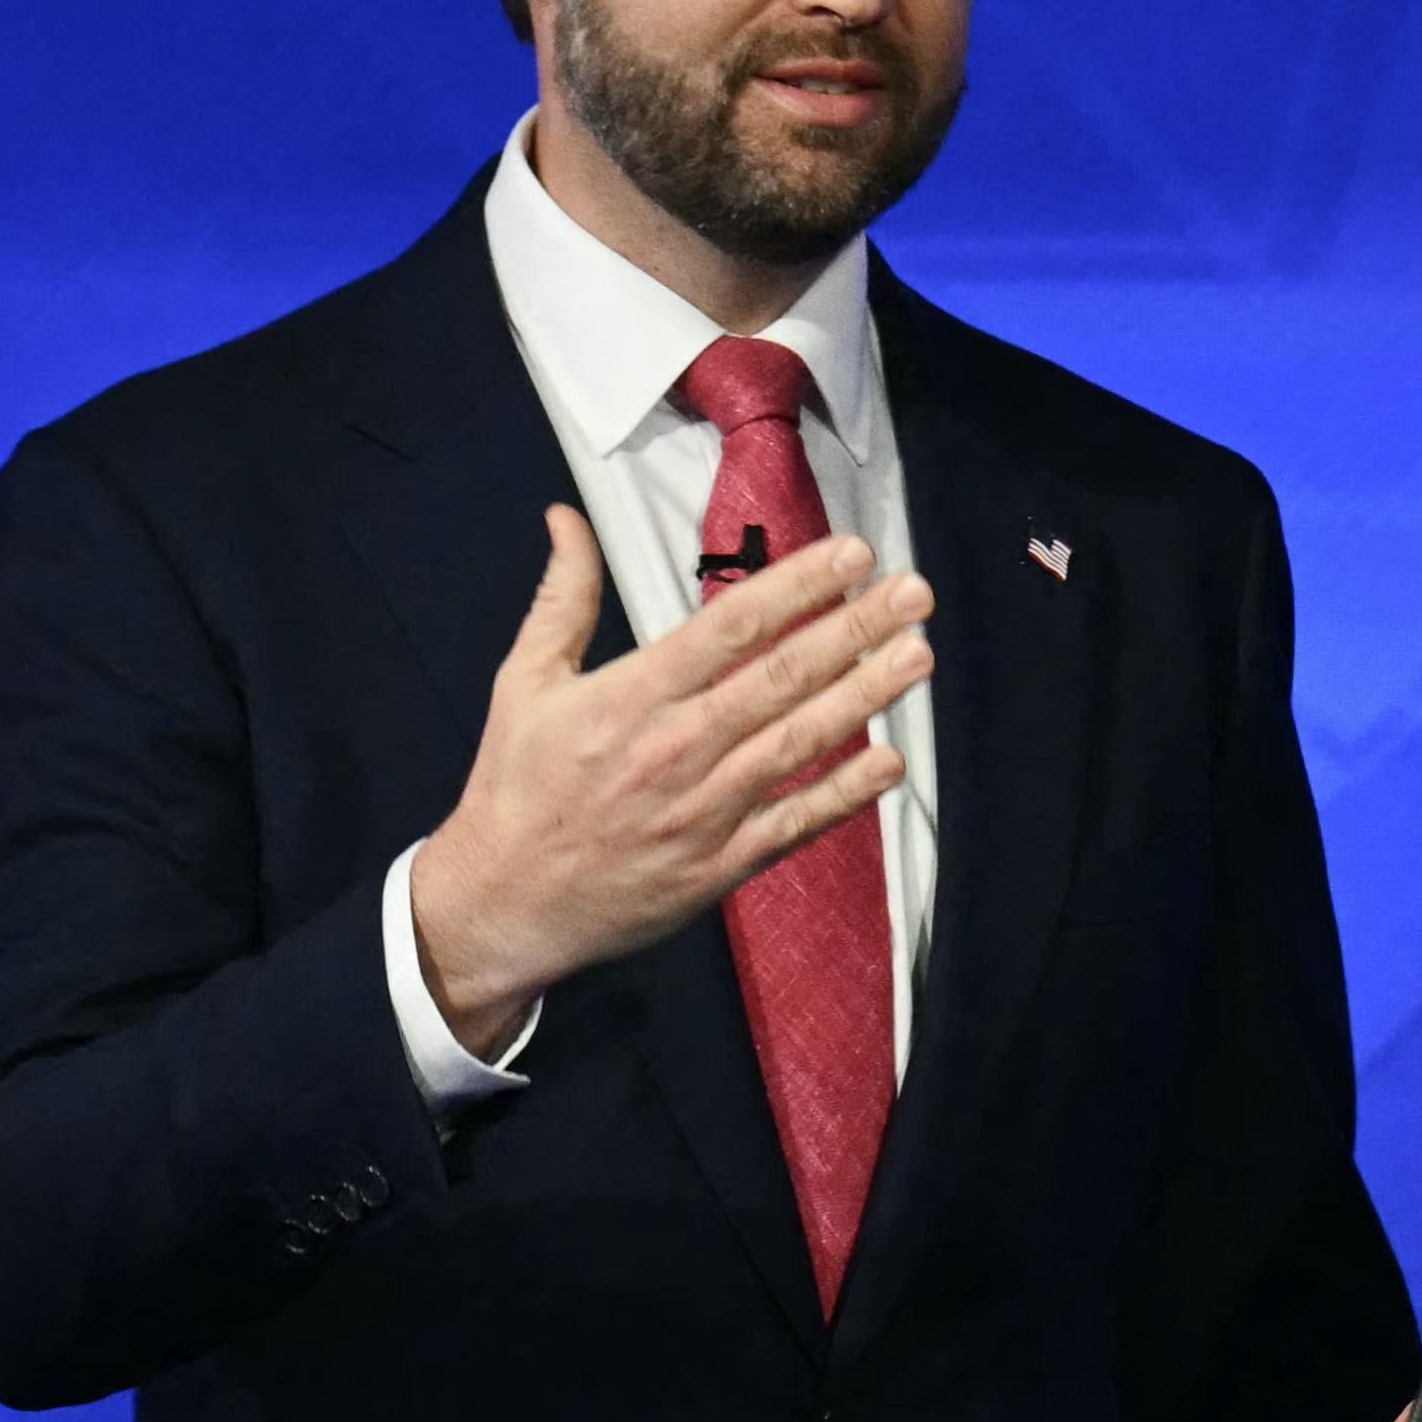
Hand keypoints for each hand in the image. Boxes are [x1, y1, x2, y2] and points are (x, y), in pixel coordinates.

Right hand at [410, 507, 933, 1053]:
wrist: (503, 903)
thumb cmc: (516, 786)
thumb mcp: (524, 682)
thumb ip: (562, 597)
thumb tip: (566, 517)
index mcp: (631, 697)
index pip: (730, 628)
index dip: (796, 588)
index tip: (851, 554)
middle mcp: (676, 749)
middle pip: (780, 678)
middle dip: (853, 630)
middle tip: (913, 592)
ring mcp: (704, 811)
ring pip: (798, 744)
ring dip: (864, 697)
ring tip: (918, 656)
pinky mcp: (720, 866)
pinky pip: (794, 823)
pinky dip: (844, 794)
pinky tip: (889, 762)